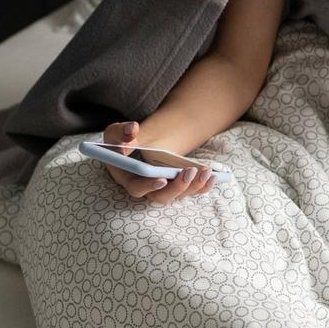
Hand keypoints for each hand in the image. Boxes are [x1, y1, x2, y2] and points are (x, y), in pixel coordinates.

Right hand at [99, 120, 214, 203]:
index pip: (136, 189)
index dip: (149, 186)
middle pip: (161, 196)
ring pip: (178, 195)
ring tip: (207, 172)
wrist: (133, 147)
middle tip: (190, 172)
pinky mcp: (173, 186)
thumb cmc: (121, 141)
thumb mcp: (115, 134)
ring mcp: (161, 189)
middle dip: (178, 187)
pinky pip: (188, 191)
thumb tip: (132, 131)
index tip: (162, 179)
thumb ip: (120, 133)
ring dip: (194, 186)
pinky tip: (213, 176)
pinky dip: (202, 186)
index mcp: (128, 179)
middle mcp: (145, 189)